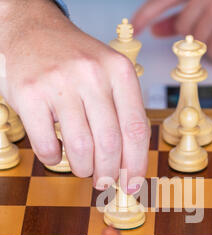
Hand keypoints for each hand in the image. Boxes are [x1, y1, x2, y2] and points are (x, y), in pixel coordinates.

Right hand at [0, 0, 149, 189]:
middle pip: (110, 144)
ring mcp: (59, 82)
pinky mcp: (30, 93)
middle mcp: (92, 74)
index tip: (132, 183)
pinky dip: (53, 159)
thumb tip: (129, 165)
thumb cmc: (75, 62)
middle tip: (103, 181)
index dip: (136, 164)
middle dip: (108, 173)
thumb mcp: (109, 76)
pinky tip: (56, 153)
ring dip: (83, 169)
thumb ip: (122, 113)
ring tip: (82, 168)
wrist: (32, 29)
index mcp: (120, 71)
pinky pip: (47, 145)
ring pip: (80, 148)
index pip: (136, 130)